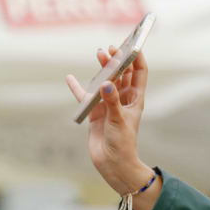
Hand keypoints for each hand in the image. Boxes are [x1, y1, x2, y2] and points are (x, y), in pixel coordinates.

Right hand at [66, 46, 151, 194]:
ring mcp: (108, 105)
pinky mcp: (95, 112)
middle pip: (121, 74)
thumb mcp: (119, 121)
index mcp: (135, 100)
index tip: (133, 44)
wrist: (113, 164)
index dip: (137, 58)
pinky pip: (85, 96)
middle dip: (117, 59)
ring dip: (102, 69)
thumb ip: (112, 102)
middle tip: (109, 49)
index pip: (139, 73)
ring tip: (99, 54)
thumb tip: (107, 84)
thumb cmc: (123, 144)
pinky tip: (70, 78)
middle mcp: (122, 99)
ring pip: (105, 81)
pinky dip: (78, 88)